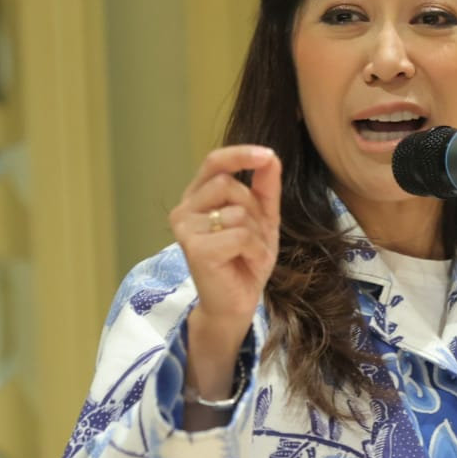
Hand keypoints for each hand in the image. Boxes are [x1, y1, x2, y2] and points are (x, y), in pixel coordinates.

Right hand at [169, 145, 280, 400]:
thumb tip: (271, 156)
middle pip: (230, 185)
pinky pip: (241, 235)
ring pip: (238, 211)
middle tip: (253, 236)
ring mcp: (186, 228)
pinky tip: (246, 263)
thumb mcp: (262, 218)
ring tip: (248, 253)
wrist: (237, 302)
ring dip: (257, 233)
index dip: (239, 154)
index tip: (267, 154)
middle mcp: (185, 209)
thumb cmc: (245, 259)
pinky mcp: (195, 248)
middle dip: (253, 209)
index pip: (214, 162)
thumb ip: (265, 187)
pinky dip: (255, 249)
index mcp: (198, 197)